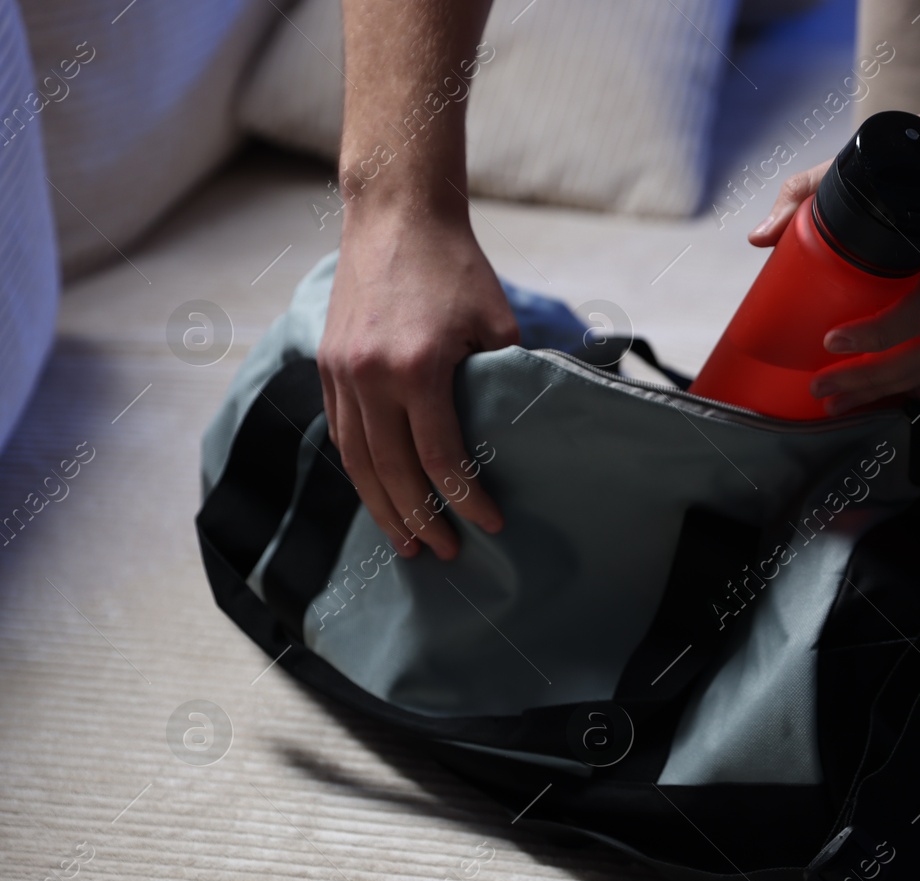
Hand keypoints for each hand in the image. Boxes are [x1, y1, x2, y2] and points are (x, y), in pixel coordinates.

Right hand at [318, 210, 517, 560]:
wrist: (395, 214)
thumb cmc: (456, 267)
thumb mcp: (496, 323)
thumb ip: (502, 380)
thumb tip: (518, 432)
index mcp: (416, 367)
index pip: (440, 456)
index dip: (465, 498)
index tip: (489, 523)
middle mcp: (369, 376)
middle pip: (390, 472)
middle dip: (419, 519)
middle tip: (443, 553)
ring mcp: (340, 372)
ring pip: (356, 460)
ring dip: (380, 507)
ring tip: (405, 542)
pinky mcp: (326, 365)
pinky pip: (341, 433)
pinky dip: (360, 471)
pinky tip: (379, 495)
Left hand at [748, 103, 919, 415]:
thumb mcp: (869, 155)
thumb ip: (808, 190)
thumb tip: (760, 237)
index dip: (882, 332)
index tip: (832, 340)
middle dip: (877, 378)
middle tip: (824, 388)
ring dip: (893, 387)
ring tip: (841, 400)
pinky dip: (915, 377)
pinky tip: (879, 389)